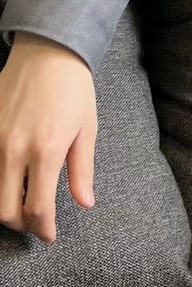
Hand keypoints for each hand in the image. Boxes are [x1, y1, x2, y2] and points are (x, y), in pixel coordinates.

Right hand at [0, 33, 97, 242]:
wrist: (47, 52)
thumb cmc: (73, 89)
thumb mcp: (87, 129)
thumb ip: (82, 170)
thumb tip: (85, 204)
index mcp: (46, 150)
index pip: (37, 208)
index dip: (43, 229)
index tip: (49, 235)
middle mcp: (14, 149)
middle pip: (5, 210)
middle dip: (21, 224)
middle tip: (36, 221)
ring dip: (6, 205)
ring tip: (25, 199)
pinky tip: (13, 178)